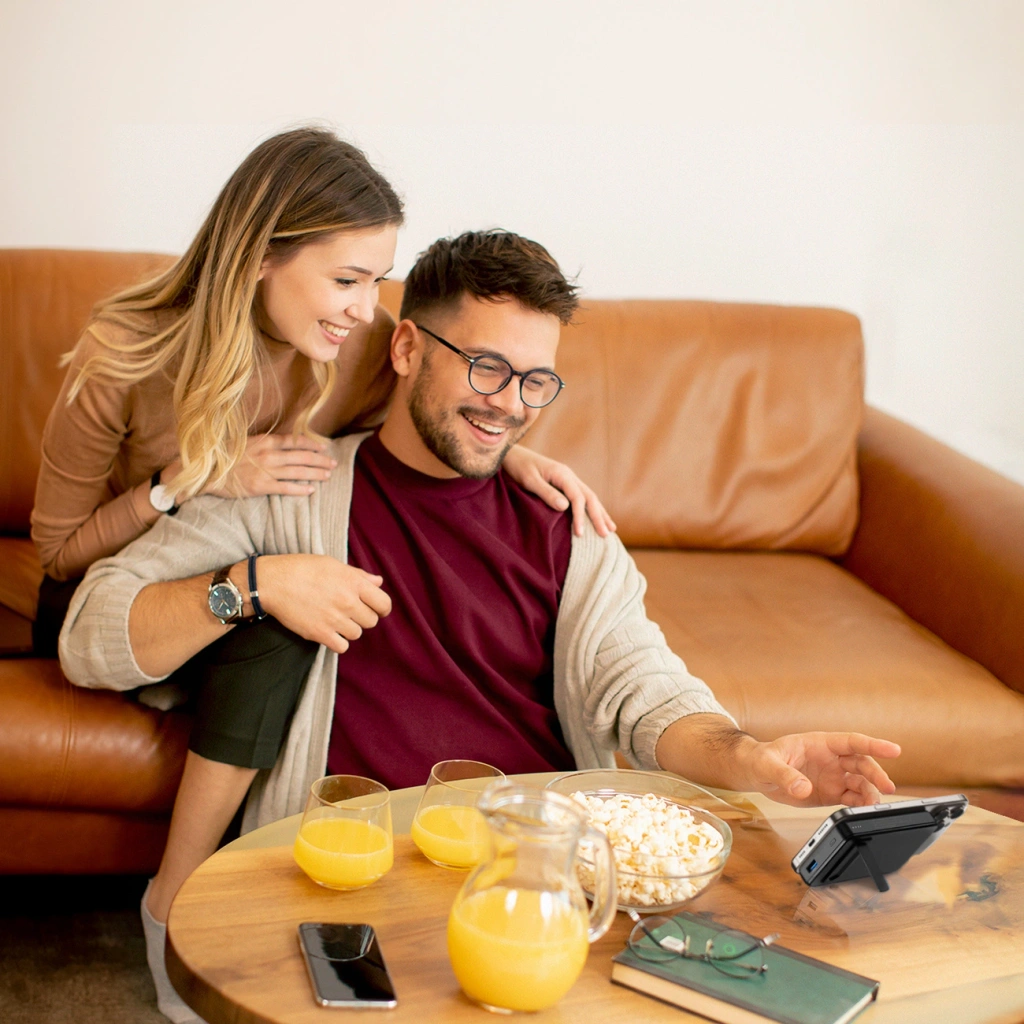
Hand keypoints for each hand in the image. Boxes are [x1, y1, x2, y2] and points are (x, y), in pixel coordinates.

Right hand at [202, 434, 337, 497]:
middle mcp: (269, 454)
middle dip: (320, 460)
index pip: (295, 441)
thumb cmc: (224, 456)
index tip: (324, 448)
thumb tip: (280, 444)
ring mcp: (266, 471)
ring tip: (327, 476)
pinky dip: (300, 489)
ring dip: (315, 474)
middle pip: (302, 457)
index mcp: (265, 441)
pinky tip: (311, 490)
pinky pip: (286, 488)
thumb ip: (264, 443)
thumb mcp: (245, 442)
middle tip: (333, 464)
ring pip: (298, 472)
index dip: (312, 444)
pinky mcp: (261, 486)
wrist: (206, 470)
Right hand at [256, 554, 391, 653]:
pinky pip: (342, 647)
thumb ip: (359, 575)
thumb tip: (378, 582)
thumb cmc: (302, 568)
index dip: (382, 608)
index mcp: (354, 583)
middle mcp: (348, 602)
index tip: (375, 609)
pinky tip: (329, 632)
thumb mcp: (333, 564)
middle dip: (363, 617)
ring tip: (335, 619)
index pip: (384, 604)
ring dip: (349, 629)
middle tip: (349, 612)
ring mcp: (334, 619)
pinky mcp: (320, 633)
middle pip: (371, 621)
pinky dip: (338, 642)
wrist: (273, 582)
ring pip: (357, 634)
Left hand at [503, 446, 615, 536]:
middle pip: (590, 497)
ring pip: (589, 496)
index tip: (580, 533)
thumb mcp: (529, 480)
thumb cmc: (518, 467)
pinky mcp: (564, 483)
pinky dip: (592, 508)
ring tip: (611, 529)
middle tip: (606, 534)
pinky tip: (596, 517)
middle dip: (599, 516)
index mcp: (562, 474)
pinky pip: (582, 496)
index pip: (578, 498)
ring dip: (600, 513)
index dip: (580, 516)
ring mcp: (568, 479)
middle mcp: (569, 475)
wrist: (512, 455)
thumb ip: (546, 492)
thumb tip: (565, 507)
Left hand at [736, 732, 901, 807]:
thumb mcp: (769, 764)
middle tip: (887, 786)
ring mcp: (832, 777)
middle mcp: (831, 760)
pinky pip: (851, 799)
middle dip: (876, 774)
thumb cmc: (762, 759)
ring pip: (860, 783)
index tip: (894, 750)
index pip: (851, 741)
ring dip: (870, 793)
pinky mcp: (830, 794)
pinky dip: (860, 805)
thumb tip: (802, 787)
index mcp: (820, 743)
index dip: (873, 744)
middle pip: (861, 764)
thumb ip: (785, 775)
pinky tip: (864, 812)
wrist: (755, 773)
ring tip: (874, 806)